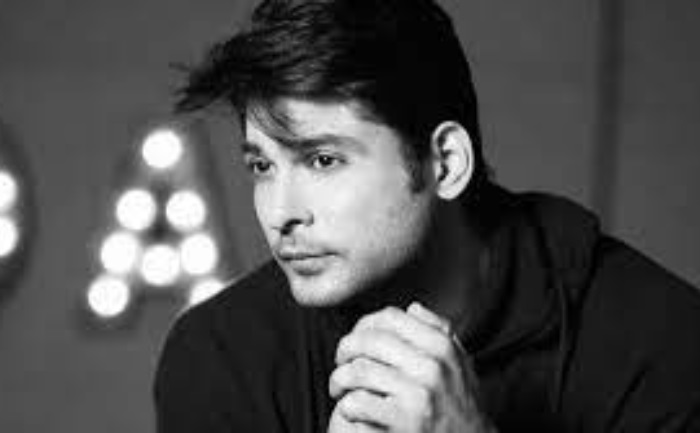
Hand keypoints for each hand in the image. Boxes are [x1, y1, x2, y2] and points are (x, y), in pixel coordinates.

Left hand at [327, 303, 495, 432]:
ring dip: (339, 379)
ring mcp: (418, 396)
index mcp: (442, 346)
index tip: (356, 338)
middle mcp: (432, 367)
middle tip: (340, 363)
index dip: (364, 324)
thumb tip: (412, 307)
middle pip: (369, 341)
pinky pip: (358, 403)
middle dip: (345, 350)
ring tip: (338, 388)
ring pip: (359, 371)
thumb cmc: (460, 404)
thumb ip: (439, 331)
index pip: (390, 317)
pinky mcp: (404, 423)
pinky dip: (346, 405)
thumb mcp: (459, 363)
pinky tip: (349, 410)